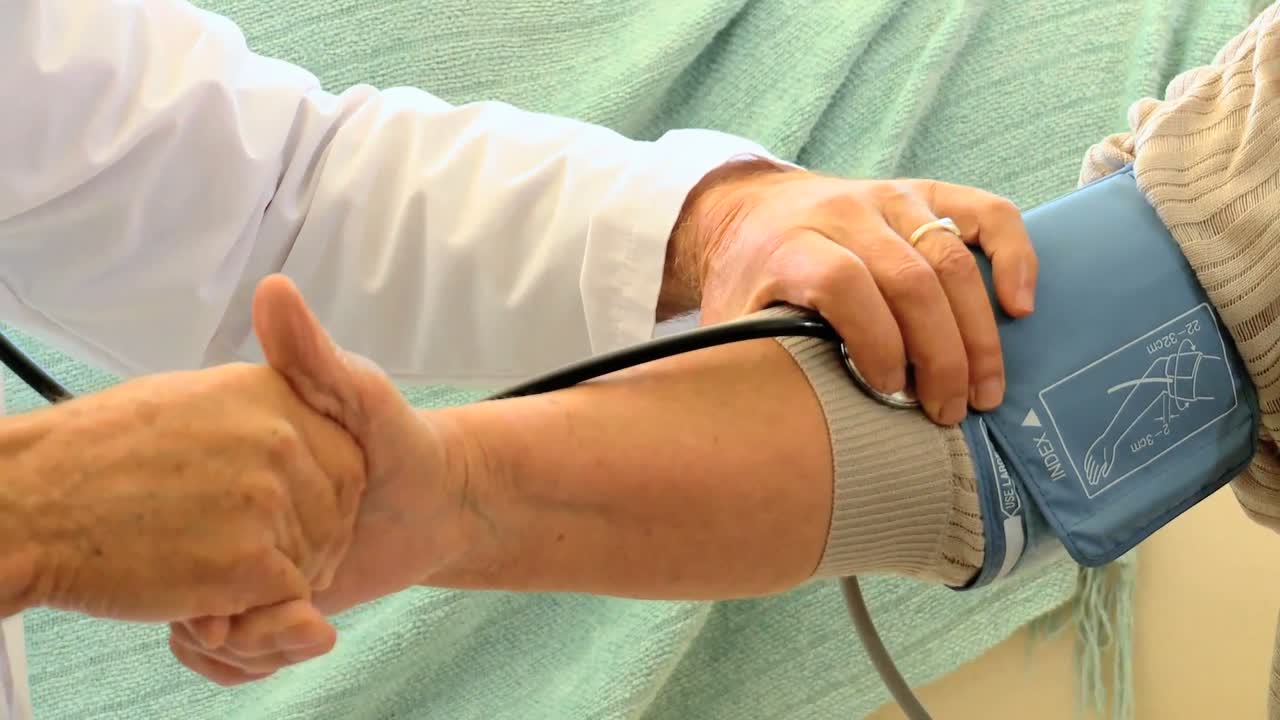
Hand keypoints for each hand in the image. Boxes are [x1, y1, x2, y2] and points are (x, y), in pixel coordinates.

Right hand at [0, 344, 364, 622]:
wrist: (34, 500)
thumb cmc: (101, 454)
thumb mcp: (193, 398)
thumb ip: (259, 408)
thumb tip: (296, 424)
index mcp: (272, 395)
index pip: (348, 459)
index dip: (326, 496)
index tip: (291, 510)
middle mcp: (281, 440)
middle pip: (340, 513)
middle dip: (309, 540)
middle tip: (245, 544)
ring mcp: (266, 501)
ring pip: (315, 559)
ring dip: (279, 575)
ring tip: (213, 559)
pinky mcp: (248, 562)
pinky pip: (289, 598)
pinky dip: (257, 607)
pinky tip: (209, 588)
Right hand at [169, 275, 476, 684]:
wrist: (442, 502)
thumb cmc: (399, 439)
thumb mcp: (357, 390)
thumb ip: (312, 354)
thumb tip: (273, 291)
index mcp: (232, 467)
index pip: (165, 518)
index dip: (175, 554)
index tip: (203, 569)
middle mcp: (230, 518)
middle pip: (174, 587)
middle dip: (211, 615)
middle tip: (244, 611)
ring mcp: (248, 563)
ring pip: (203, 630)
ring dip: (241, 644)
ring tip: (300, 625)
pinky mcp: (273, 602)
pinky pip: (233, 648)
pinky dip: (256, 656)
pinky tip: (307, 633)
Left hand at [669, 159, 1038, 424]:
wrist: (749, 211)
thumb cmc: (748, 283)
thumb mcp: (731, 323)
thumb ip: (752, 362)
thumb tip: (782, 431)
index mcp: (791, 245)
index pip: (843, 285)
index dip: (873, 341)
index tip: (887, 391)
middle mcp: (844, 214)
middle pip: (909, 279)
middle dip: (939, 356)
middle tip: (951, 413)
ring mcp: (889, 198)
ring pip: (951, 258)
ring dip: (976, 332)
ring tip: (984, 391)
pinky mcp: (923, 192)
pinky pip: (985, 211)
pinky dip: (1013, 255)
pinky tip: (1021, 306)